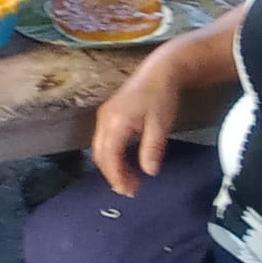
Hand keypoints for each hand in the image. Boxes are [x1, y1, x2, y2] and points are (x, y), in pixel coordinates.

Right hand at [91, 51, 184, 196]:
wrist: (159, 71)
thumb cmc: (161, 97)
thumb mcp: (161, 125)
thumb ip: (152, 149)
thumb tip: (149, 172)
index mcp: (116, 122)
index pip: (109, 156)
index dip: (116, 176)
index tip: (129, 191)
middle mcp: (104, 119)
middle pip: (100, 154)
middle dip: (112, 175)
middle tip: (130, 190)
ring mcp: (104, 116)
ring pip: (100, 148)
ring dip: (111, 166)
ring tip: (130, 180)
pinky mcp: (108, 115)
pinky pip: (103, 141)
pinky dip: (112, 156)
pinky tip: (126, 162)